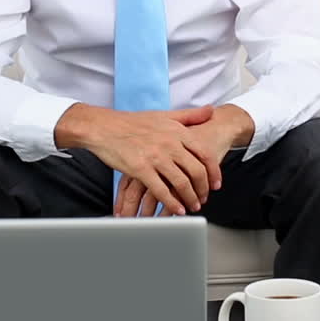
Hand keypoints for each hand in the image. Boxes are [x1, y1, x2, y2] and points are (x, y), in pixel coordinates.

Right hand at [113, 106, 251, 216]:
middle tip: (204, 198)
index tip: (216, 183)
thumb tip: (211, 110)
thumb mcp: (165, 115)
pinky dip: (171, 203)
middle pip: (196, 171)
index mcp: (177, 131)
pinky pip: (161, 190)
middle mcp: (170, 143)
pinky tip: (176, 210)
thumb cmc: (133, 122)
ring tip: (192, 206)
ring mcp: (155, 157)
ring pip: (181, 183)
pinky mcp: (140, 169)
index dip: (214, 172)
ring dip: (190, 198)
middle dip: (203, 189)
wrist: (103, 127)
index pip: (204, 154)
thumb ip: (190, 115)